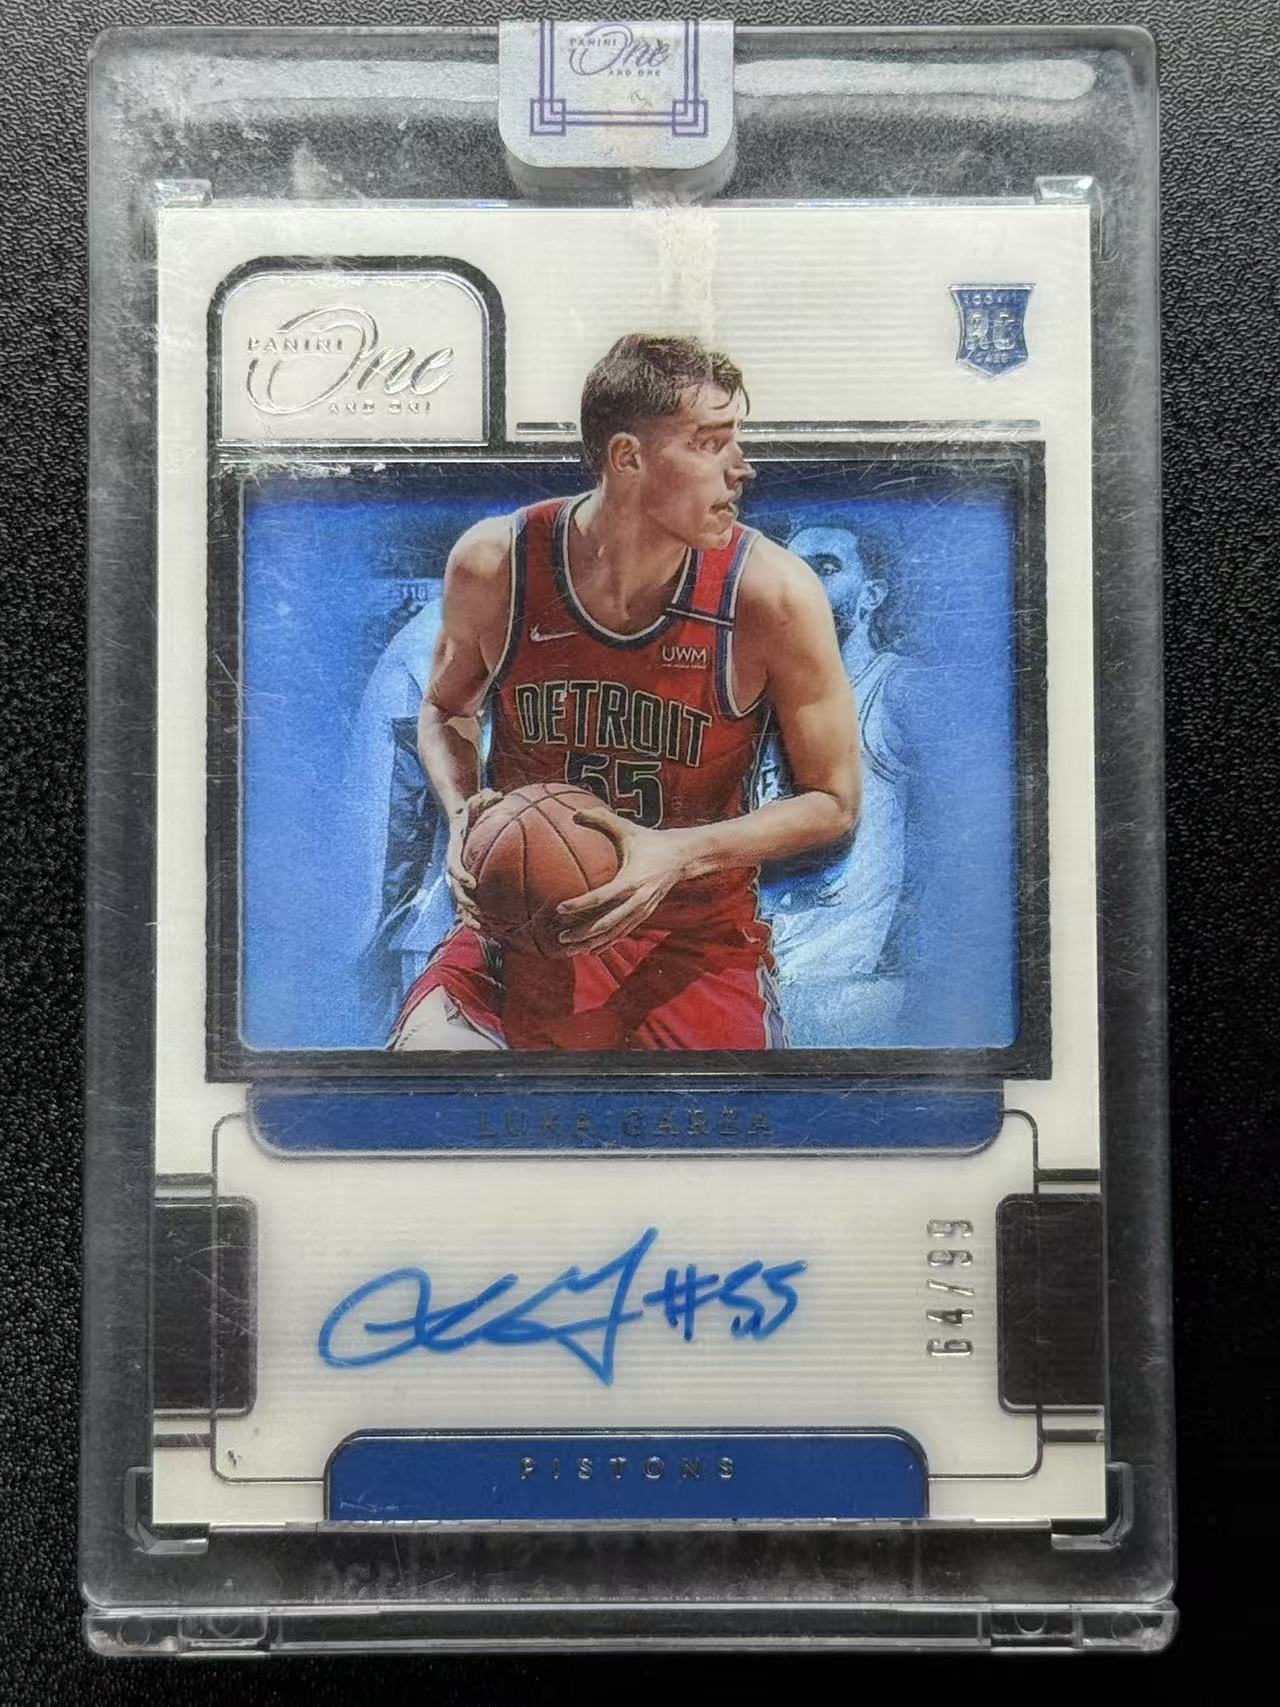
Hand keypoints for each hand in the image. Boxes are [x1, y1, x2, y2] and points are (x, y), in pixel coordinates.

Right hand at [446, 788, 502, 928]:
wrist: (460, 819)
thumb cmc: (472, 810)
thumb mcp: (476, 801)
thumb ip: (483, 798)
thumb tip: (494, 793)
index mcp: (455, 849)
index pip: (454, 865)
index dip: (461, 874)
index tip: (472, 882)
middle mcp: (454, 865)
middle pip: (454, 888)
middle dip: (464, 902)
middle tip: (476, 912)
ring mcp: (459, 874)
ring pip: (460, 899)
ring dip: (468, 914)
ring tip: (480, 927)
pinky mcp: (466, 880)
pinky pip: (469, 899)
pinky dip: (474, 913)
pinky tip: (486, 928)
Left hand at [556, 806, 693, 953]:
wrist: (683, 857)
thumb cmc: (651, 841)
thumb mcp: (628, 828)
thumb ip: (601, 819)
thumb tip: (574, 812)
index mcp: (632, 879)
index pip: (602, 896)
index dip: (581, 904)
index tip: (560, 908)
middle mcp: (638, 899)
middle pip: (607, 922)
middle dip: (583, 933)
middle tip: (561, 937)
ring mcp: (642, 910)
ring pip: (615, 932)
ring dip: (592, 942)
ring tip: (570, 949)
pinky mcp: (645, 914)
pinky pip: (623, 932)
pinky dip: (607, 942)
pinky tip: (591, 950)